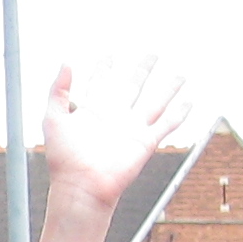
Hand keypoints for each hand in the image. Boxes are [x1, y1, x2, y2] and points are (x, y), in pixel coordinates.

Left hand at [38, 58, 190, 214]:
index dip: (105, 68)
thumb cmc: (63, 159)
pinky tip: (190, 101)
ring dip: (169, 87)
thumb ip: (58, 91)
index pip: (101, 82)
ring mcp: (132, 128)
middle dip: (143, 70)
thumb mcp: (53, 119)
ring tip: (180, 75)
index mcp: (93, 110)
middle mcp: (115, 116)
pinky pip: (168, 124)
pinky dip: (181, 112)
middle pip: (133, 85)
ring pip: (156, 101)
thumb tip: (66, 63)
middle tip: (153, 54)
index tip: (109, 55)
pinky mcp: (146, 142)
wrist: (82, 186)